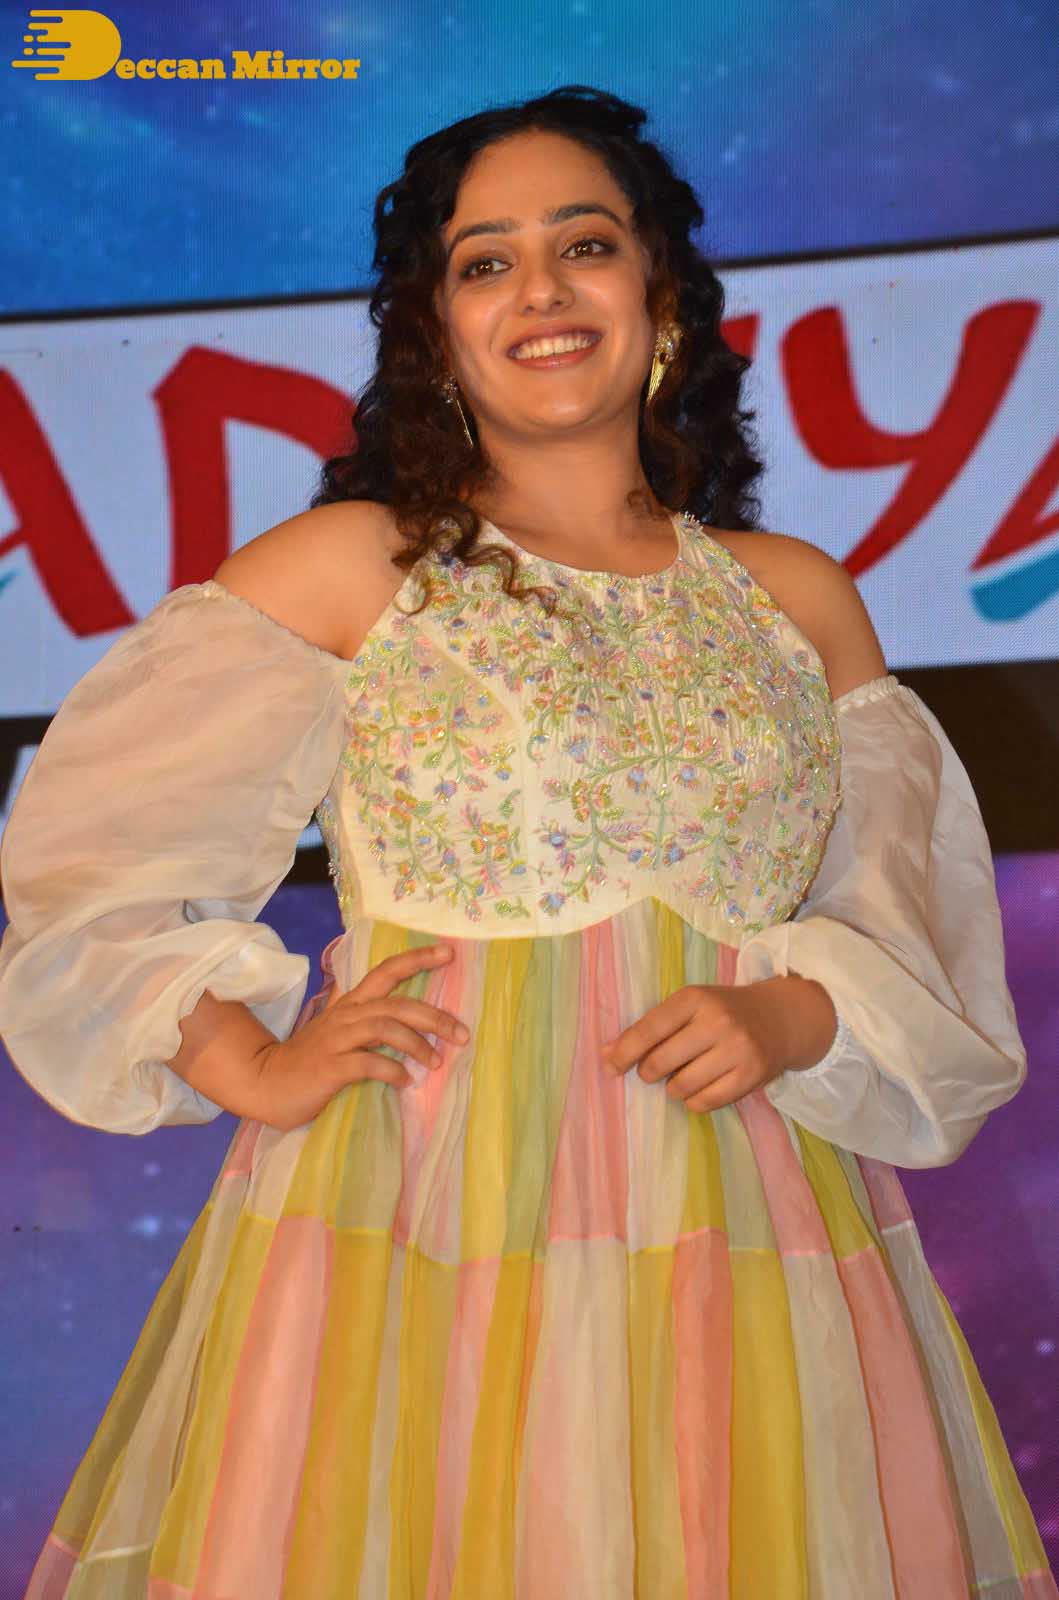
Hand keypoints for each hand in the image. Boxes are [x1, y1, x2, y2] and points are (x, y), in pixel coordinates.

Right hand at [251, 943, 470, 1130]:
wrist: (266, 1082)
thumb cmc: (311, 1060)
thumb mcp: (340, 1032)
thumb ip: (369, 1023)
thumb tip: (412, 1025)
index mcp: (351, 1004)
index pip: (386, 971)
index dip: (418, 959)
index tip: (449, 953)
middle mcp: (346, 1016)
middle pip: (397, 1004)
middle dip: (435, 1017)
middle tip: (461, 1035)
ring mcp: (337, 1040)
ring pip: (386, 1028)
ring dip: (418, 1045)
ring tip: (436, 1062)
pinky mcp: (331, 1067)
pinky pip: (369, 1063)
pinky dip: (392, 1071)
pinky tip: (404, 1081)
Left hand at [600, 976, 836, 1113]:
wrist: (782, 1018)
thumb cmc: (725, 1011)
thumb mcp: (691, 1006)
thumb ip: (651, 1027)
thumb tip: (606, 1055)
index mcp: (695, 998)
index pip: (649, 1029)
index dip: (624, 1052)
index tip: (610, 1067)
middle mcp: (717, 1022)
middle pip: (661, 1062)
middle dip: (649, 1072)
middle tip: (654, 1070)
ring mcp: (737, 1050)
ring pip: (681, 1086)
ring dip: (673, 1087)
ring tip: (682, 1076)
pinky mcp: (751, 1076)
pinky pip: (705, 1103)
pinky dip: (694, 1101)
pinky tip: (700, 1087)